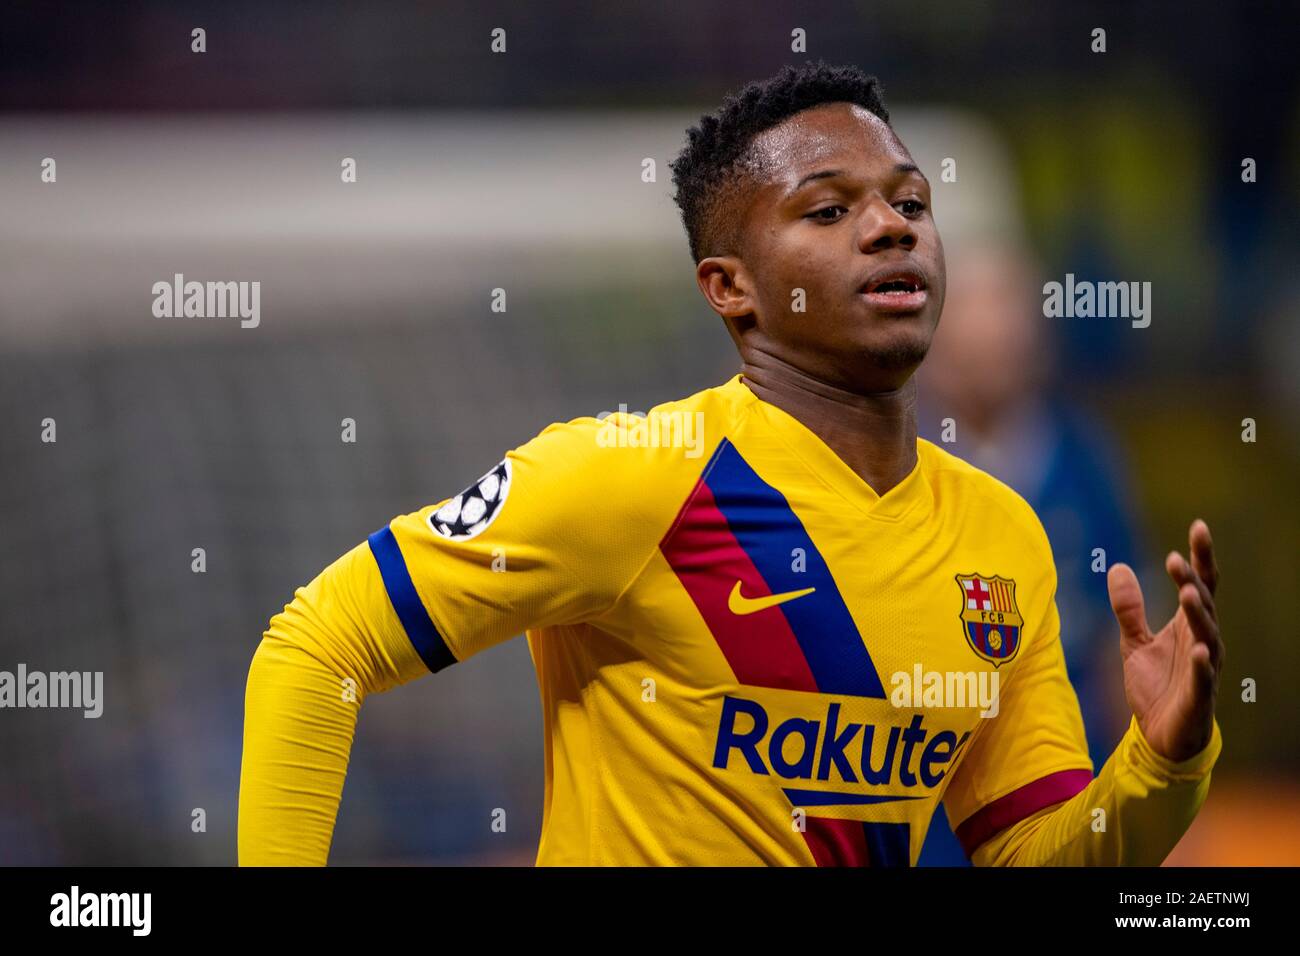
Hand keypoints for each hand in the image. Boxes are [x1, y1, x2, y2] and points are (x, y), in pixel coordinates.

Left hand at [1107, 519, 1223, 761]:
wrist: (1160, 737)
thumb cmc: (1156, 686)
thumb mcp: (1133, 642)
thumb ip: (1128, 607)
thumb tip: (1116, 567)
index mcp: (1187, 626)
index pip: (1199, 584)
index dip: (1199, 557)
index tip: (1199, 525)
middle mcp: (1202, 641)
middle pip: (1205, 603)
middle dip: (1195, 580)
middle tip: (1179, 558)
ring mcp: (1204, 668)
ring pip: (1208, 636)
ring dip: (1200, 614)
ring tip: (1189, 592)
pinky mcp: (1198, 695)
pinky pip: (1204, 677)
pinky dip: (1202, 663)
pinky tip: (1199, 650)